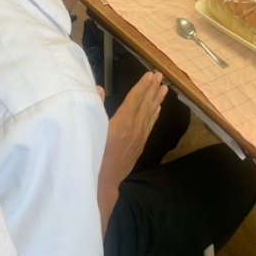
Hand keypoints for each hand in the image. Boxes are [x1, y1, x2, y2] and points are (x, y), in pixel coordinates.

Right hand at [100, 72, 168, 188]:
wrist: (103, 181)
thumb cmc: (93, 154)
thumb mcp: (91, 129)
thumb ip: (96, 107)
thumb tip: (100, 89)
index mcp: (122, 121)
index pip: (135, 98)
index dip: (143, 85)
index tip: (150, 75)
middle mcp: (134, 127)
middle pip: (145, 104)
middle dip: (152, 88)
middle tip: (160, 75)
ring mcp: (139, 136)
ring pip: (150, 114)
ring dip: (157, 99)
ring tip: (164, 88)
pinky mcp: (139, 144)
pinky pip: (150, 125)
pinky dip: (154, 114)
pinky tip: (158, 108)